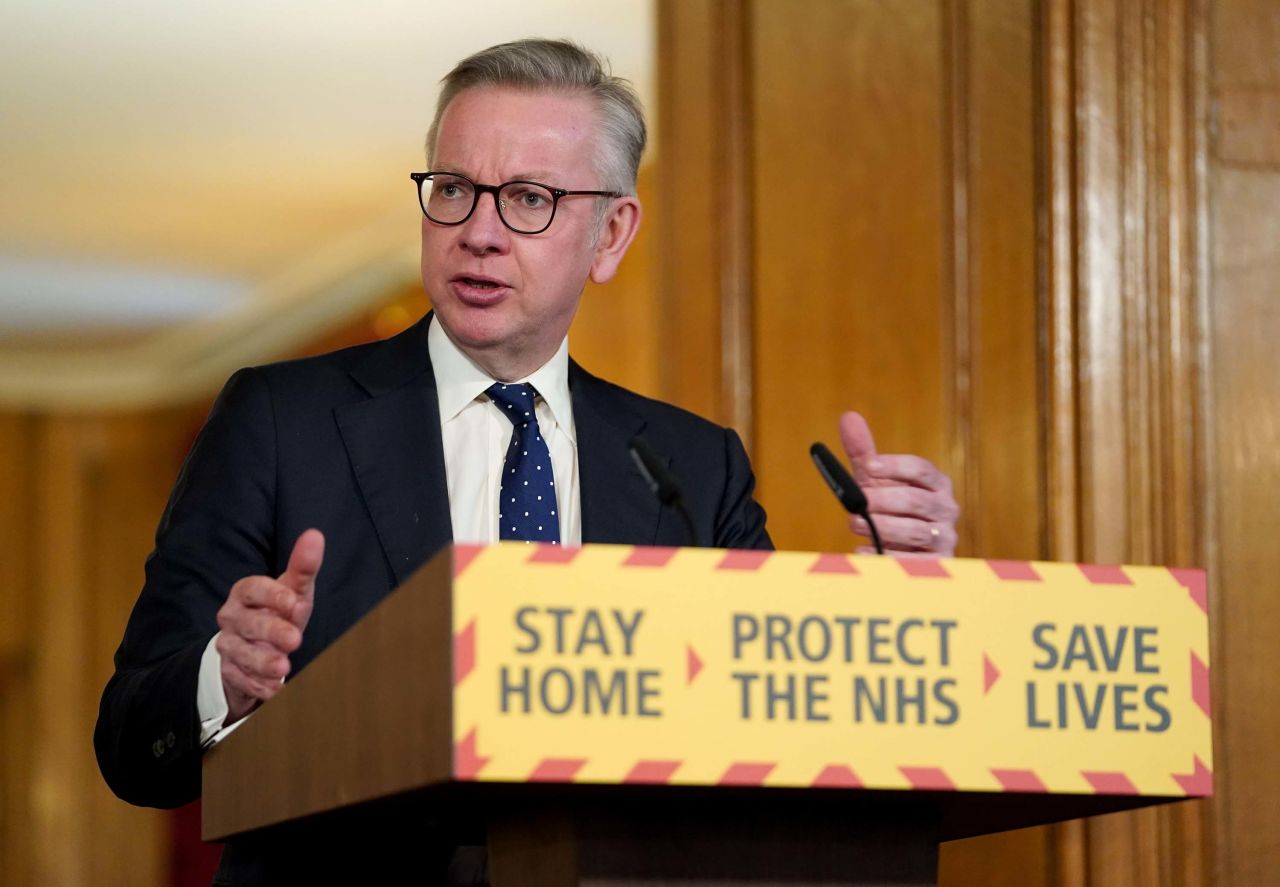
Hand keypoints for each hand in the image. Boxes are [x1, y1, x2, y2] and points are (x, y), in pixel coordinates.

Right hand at [215, 529, 324, 723]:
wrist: (255, 646)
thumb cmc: (279, 611)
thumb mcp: (293, 590)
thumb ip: (303, 567)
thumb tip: (315, 535)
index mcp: (245, 593)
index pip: (251, 588)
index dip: (270, 594)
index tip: (293, 602)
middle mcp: (232, 618)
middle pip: (248, 624)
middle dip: (271, 631)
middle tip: (295, 640)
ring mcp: (228, 646)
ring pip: (240, 654)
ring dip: (262, 662)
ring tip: (283, 668)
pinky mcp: (229, 672)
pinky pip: (240, 679)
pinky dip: (258, 686)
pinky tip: (275, 689)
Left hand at [839, 412, 958, 555]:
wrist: (906, 548)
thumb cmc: (890, 507)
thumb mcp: (876, 480)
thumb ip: (864, 452)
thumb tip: (848, 417)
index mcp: (936, 482)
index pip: (920, 469)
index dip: (894, 466)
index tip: (867, 466)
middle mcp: (946, 507)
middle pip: (916, 500)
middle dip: (884, 500)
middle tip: (857, 502)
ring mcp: (944, 536)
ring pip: (916, 530)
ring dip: (883, 526)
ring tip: (854, 523)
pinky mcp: (937, 562)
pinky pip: (914, 560)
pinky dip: (887, 555)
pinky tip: (865, 550)